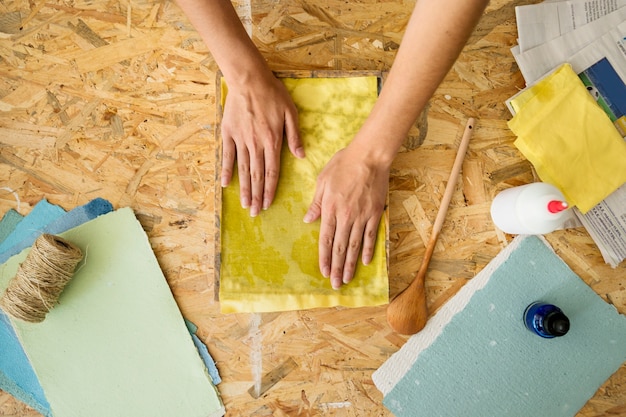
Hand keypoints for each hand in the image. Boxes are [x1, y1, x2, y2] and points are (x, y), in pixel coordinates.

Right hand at [221, 74, 304, 215]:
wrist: (249, 79)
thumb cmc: (273, 93)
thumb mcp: (290, 113)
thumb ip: (294, 136)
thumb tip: (301, 156)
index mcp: (272, 141)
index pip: (272, 172)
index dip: (270, 190)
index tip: (268, 204)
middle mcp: (256, 144)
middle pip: (257, 176)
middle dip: (256, 196)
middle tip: (255, 213)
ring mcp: (240, 140)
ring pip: (243, 170)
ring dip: (244, 189)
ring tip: (244, 205)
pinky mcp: (228, 133)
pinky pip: (228, 156)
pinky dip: (226, 171)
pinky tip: (225, 185)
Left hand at [304, 144, 389, 288]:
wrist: (369, 156)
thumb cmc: (343, 164)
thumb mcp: (322, 180)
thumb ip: (316, 203)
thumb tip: (307, 219)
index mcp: (330, 209)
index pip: (325, 239)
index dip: (323, 257)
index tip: (323, 271)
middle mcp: (345, 216)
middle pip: (339, 247)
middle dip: (336, 268)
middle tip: (335, 284)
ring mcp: (361, 216)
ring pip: (354, 246)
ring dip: (349, 264)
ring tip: (346, 279)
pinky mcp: (375, 213)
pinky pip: (370, 236)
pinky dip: (367, 250)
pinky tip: (364, 262)